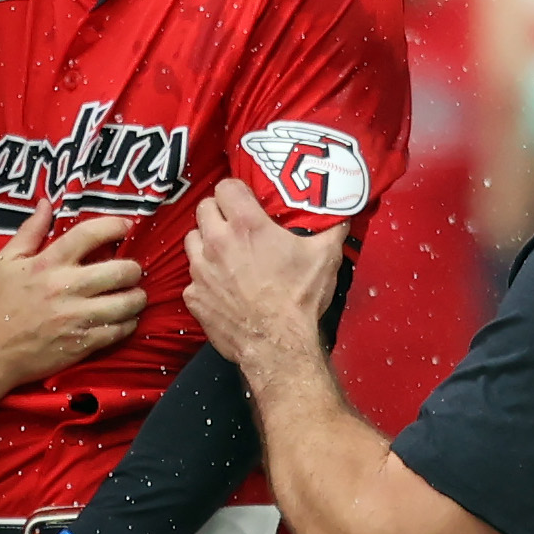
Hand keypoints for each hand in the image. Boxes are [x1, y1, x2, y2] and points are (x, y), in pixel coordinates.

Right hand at [0, 209, 144, 384]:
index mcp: (48, 263)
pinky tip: (123, 319)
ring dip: (136, 297)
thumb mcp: (6, 261)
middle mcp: (66, 287)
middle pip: (120, 271)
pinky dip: (128, 323)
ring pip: (127, 303)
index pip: (90, 234)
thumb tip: (47, 203)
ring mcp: (77, 318)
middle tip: (131, 271)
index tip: (125, 226)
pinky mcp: (83, 343)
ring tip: (133, 295)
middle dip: (133, 269)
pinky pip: (120, 330)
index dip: (115, 226)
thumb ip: (30, 231)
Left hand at [183, 180, 342, 373]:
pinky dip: (204, 278)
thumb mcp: (325, 257)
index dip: (236, 191)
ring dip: (206, 241)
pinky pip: (192, 277)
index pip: (225, 187)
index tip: (245, 200)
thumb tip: (342, 212)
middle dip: (218, 213)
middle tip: (234, 224)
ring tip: (224, 253)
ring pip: (192, 239)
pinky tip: (222, 286)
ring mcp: (201, 270)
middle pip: (204, 209)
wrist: (277, 346)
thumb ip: (332, 228)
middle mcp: (217, 242)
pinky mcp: (194, 296)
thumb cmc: (299, 299)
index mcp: (246, 225)